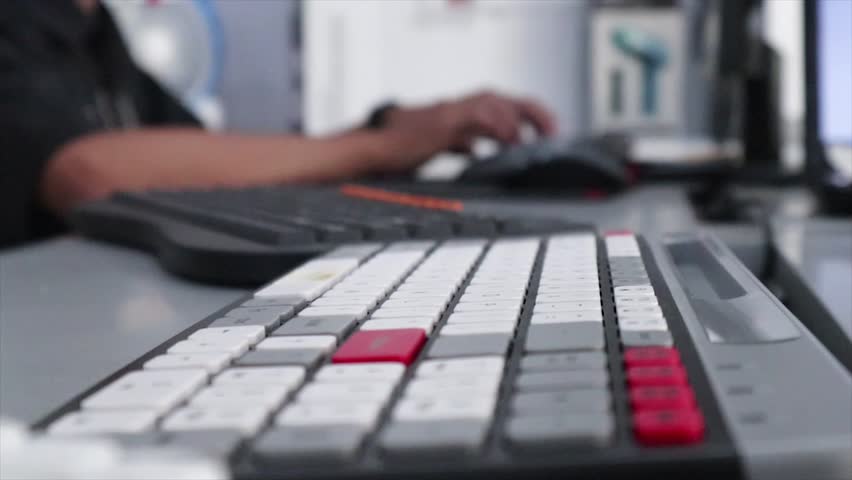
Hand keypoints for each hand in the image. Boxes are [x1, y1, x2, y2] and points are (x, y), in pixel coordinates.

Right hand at [371, 90, 555, 170]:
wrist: (371, 149)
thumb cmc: (398, 147)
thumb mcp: (435, 144)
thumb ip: (458, 141)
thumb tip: (475, 148)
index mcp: (456, 112)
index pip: (498, 104)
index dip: (524, 114)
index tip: (543, 130)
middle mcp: (456, 107)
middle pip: (502, 98)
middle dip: (531, 111)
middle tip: (553, 131)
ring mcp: (449, 113)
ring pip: (493, 103)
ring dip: (518, 118)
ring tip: (534, 138)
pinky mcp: (442, 124)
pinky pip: (477, 118)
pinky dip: (497, 127)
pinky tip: (510, 142)